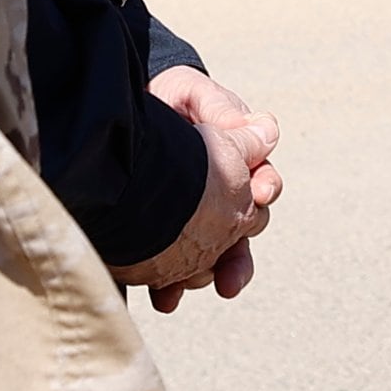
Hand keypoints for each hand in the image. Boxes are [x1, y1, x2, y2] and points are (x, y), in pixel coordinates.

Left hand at [119, 66, 281, 308]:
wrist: (125, 110)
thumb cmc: (165, 96)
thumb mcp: (192, 93)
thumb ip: (222, 110)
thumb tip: (265, 131)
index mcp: (238, 160)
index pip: (263, 180)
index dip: (265, 188)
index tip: (260, 194)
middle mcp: (222, 194)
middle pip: (244, 229)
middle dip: (238, 255)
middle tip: (230, 278)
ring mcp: (194, 216)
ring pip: (214, 255)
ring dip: (212, 275)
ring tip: (199, 291)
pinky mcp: (163, 233)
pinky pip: (174, 266)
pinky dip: (172, 284)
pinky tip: (165, 297)